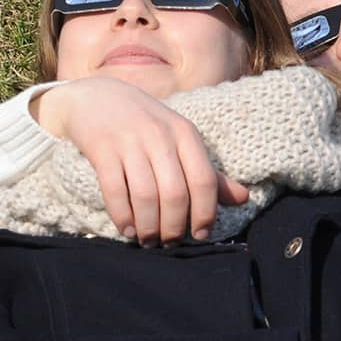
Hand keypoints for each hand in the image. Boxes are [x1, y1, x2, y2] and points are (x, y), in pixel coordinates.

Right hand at [30, 78, 248, 245]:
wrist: (96, 97)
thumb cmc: (146, 124)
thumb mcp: (180, 139)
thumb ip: (209, 171)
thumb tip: (243, 198)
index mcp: (185, 133)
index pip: (204, 180)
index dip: (205, 213)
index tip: (201, 235)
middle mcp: (159, 135)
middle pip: (175, 194)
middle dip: (174, 227)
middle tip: (170, 242)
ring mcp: (129, 141)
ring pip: (145, 196)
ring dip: (149, 226)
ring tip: (149, 240)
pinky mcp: (102, 149)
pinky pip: (115, 191)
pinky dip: (123, 216)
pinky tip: (128, 229)